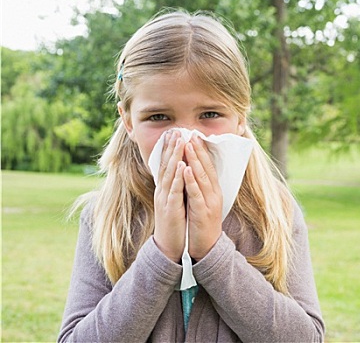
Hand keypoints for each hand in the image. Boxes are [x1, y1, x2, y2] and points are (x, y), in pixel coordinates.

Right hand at [153, 131, 186, 261]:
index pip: (166, 164)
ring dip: (174, 156)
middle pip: (165, 164)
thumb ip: (175, 187)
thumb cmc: (174, 222)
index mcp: (165, 188)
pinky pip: (174, 190)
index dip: (169, 148)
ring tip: (179, 140)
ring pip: (169, 173)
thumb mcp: (174, 201)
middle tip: (175, 129)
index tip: (174, 132)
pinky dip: (177, 177)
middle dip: (170, 146)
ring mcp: (164, 199)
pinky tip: (181, 165)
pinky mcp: (170, 208)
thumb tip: (181, 171)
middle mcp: (162, 191)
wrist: (169, 246)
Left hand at [183, 136, 222, 260]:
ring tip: (189, 145)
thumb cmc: (201, 223)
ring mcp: (210, 202)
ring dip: (195, 160)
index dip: (201, 150)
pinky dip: (191, 181)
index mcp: (213, 190)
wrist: (207, 247)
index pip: (208, 166)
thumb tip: (192, 171)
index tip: (194, 135)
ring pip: (202, 177)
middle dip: (199, 150)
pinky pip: (196, 194)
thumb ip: (198, 186)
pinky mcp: (204, 212)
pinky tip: (186, 169)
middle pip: (206, 167)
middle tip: (191, 133)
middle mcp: (214, 193)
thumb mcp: (201, 201)